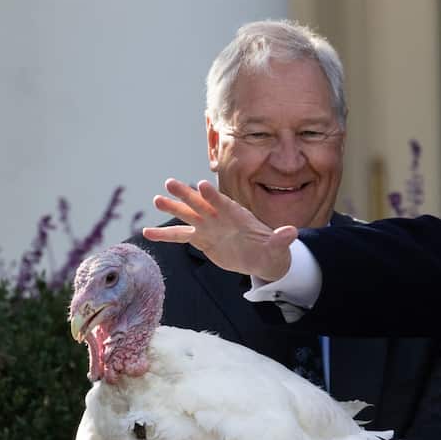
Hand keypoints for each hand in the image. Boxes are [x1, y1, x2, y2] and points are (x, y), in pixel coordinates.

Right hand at [144, 178, 297, 280]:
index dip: (212, 195)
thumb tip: (293, 232)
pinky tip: (147, 233)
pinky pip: (180, 236)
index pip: (223, 202)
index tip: (200, 184)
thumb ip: (282, 238)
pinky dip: (165, 235)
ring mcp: (208, 227)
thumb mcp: (278, 245)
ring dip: (173, 209)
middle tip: (169, 183)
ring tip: (157, 200)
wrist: (261, 256)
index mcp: (236, 214)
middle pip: (201, 203)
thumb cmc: (271, 248)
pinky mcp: (201, 239)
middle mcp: (219, 216)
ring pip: (188, 216)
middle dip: (186, 194)